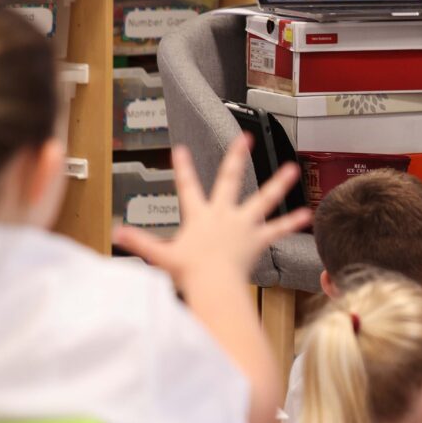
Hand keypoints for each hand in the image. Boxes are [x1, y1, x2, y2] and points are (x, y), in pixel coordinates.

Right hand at [112, 139, 310, 289]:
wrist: (213, 284)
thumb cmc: (188, 272)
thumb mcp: (160, 256)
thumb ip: (139, 242)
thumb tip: (115, 233)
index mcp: (199, 216)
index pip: (187, 187)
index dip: (183, 168)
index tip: (181, 149)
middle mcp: (223, 214)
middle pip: (229, 180)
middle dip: (235, 157)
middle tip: (245, 138)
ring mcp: (243, 224)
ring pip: (263, 199)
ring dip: (278, 183)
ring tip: (293, 168)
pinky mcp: (258, 238)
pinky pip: (277, 229)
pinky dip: (291, 223)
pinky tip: (306, 215)